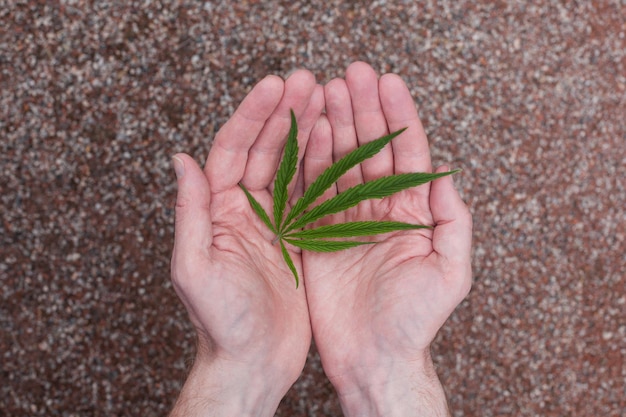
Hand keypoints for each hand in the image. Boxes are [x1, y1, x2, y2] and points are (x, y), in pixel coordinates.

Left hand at [169, 70, 323, 415]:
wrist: (254, 362)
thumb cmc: (222, 323)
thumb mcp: (196, 269)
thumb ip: (190, 213)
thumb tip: (181, 158)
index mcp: (216, 211)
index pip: (231, 150)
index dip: (252, 116)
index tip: (275, 87)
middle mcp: (243, 209)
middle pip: (262, 148)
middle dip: (283, 112)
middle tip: (306, 80)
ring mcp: (273, 220)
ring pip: (289, 164)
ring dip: (305, 129)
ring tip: (325, 97)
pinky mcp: (299, 236)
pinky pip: (311, 192)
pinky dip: (323, 165)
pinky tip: (337, 141)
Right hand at [302, 62, 472, 415]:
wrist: (372, 357)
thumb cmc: (415, 320)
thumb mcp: (450, 271)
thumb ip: (454, 221)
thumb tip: (447, 173)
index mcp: (413, 212)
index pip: (407, 152)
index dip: (399, 115)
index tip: (387, 82)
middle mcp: (380, 208)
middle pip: (371, 148)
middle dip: (362, 109)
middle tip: (350, 74)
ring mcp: (346, 218)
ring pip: (340, 162)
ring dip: (334, 125)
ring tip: (325, 91)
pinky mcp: (318, 233)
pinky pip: (312, 190)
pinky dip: (309, 160)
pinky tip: (305, 132)